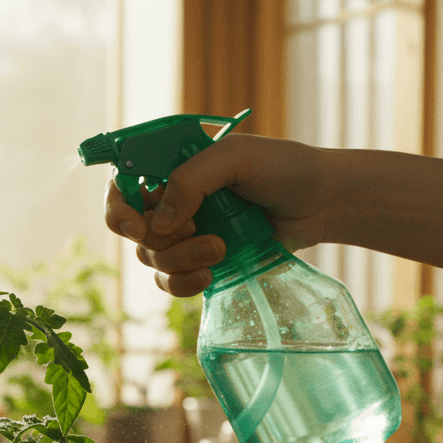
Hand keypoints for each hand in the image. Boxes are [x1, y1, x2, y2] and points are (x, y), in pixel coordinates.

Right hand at [103, 134, 332, 296]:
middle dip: (160, 239)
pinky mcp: (202, 263)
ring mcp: (186, 235)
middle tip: (199, 231)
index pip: (120, 187)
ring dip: (181, 260)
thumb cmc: (284, 169)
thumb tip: (160, 223)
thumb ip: (191, 181)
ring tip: (221, 249)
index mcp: (172, 169)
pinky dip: (184, 283)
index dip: (118, 210)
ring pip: (152, 259)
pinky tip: (211, 275)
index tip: (138, 227)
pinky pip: (171, 283)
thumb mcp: (236, 158)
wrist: (323, 203)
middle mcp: (172, 202)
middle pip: (134, 231)